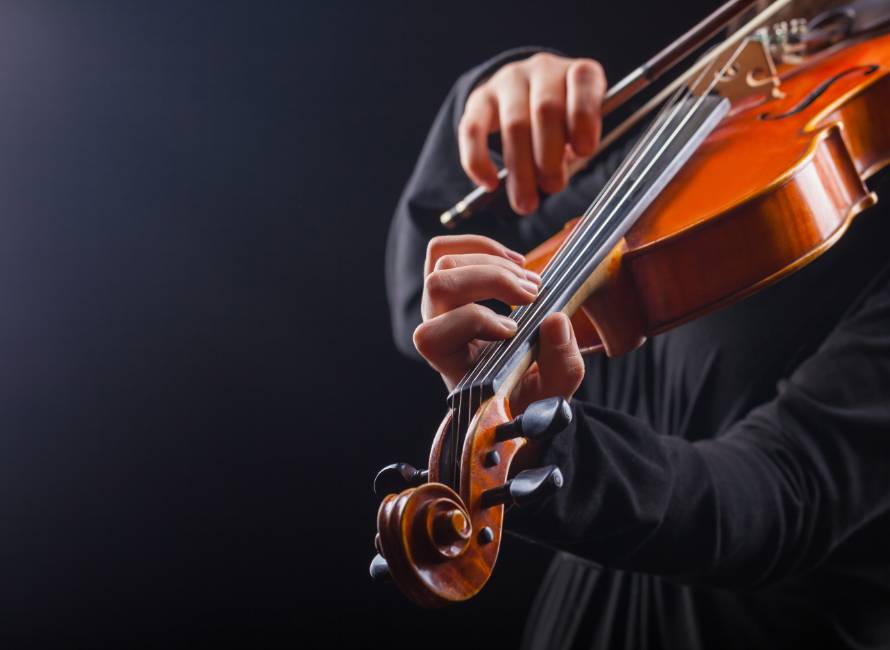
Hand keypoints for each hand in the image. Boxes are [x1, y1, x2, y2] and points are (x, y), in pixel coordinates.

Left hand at [413, 234, 584, 413]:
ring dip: (493, 261)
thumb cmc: (527, 392)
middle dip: (492, 279)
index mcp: (449, 363)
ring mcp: (437, 305)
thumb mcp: (553, 392)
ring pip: (443, 262)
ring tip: (532, 282)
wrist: (514, 387)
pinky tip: (515, 263)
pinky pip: (444, 250)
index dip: (475, 321)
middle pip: (439, 284)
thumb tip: (555, 320)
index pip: (434, 335)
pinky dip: (482, 246)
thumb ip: (561, 363)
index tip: (515, 330)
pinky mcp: (448, 285)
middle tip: (534, 294)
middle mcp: (436, 330)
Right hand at [458, 52, 605, 214]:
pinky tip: (489, 183)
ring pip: (514, 124)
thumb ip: (575, 148)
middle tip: (553, 187)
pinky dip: (479, 160)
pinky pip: (473, 129)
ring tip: (526, 202)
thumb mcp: (580, 128)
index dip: (585, 116)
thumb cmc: (562, 122)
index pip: (583, 81)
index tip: (584, 151)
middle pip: (546, 110)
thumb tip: (552, 181)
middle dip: (550, 156)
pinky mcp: (480, 99)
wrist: (524, 95)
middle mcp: (543, 69)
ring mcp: (509, 81)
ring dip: (520, 169)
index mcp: (578, 72)